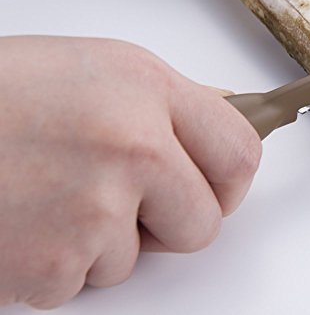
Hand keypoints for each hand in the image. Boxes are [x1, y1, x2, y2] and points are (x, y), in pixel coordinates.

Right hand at [0, 36, 260, 308]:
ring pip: (141, 257)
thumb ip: (169, 102)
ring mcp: (97, 207)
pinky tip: (27, 218)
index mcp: (147, 87)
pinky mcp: (57, 266)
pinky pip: (89, 280)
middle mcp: (134, 143)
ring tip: (53, 192)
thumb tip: (226, 111)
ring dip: (106, 238)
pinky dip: (62, 262)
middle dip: (171, 219)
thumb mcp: (98, 70)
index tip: (217, 184)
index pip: (241, 150)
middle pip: (205, 220)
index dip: (230, 178)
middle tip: (126, 196)